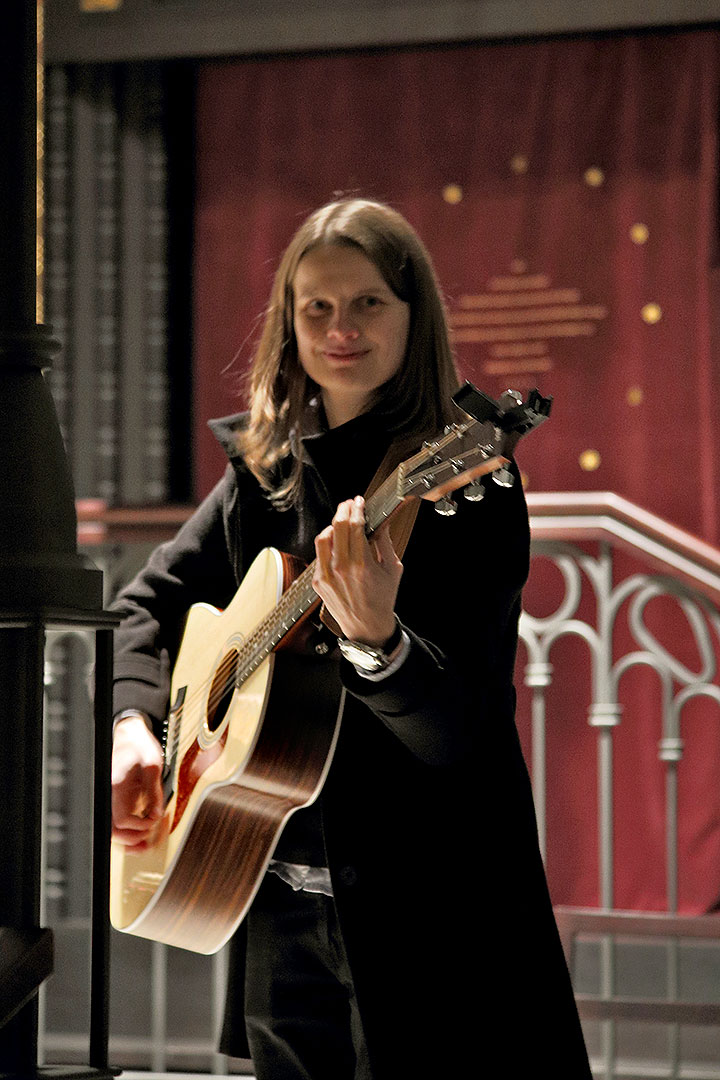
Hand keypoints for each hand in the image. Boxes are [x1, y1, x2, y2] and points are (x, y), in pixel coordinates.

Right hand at [111, 713, 164, 849]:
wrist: (128, 733)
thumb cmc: (138, 744)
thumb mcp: (152, 763)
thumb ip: (154, 790)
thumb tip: (157, 814)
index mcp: (115, 785)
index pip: (122, 819)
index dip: (139, 825)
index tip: (153, 819)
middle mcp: (108, 794)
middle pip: (113, 830)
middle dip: (133, 839)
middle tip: (150, 838)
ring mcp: (110, 797)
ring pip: (112, 830)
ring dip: (129, 840)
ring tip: (145, 844)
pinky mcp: (115, 799)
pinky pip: (116, 822)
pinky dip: (127, 833)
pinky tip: (139, 837)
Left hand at [313, 495, 402, 645]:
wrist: (367, 627)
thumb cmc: (382, 599)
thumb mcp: (392, 569)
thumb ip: (385, 542)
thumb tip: (381, 521)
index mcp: (362, 565)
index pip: (355, 526)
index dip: (357, 509)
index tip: (359, 502)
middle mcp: (341, 569)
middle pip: (337, 527)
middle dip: (344, 510)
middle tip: (349, 504)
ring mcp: (326, 575)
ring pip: (323, 538)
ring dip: (332, 525)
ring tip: (341, 521)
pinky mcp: (317, 581)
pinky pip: (319, 554)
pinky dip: (327, 543)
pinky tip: (336, 541)